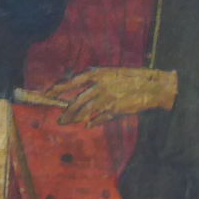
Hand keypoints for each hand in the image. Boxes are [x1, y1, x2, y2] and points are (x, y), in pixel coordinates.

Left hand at [46, 68, 176, 126]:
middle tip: (60, 119)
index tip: (47, 94)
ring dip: (75, 119)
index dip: (58, 89)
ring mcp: (107, 98)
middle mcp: (100, 85)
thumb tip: (77, 89)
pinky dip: (93, 122)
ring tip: (68, 122)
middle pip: (77, 102)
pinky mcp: (115, 109)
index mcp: (98, 73)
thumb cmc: (129, 78)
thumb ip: (94, 81)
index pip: (72, 81)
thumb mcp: (110, 74)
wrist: (151, 85)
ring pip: (86, 112)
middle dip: (67, 112)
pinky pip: (100, 118)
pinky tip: (88, 125)